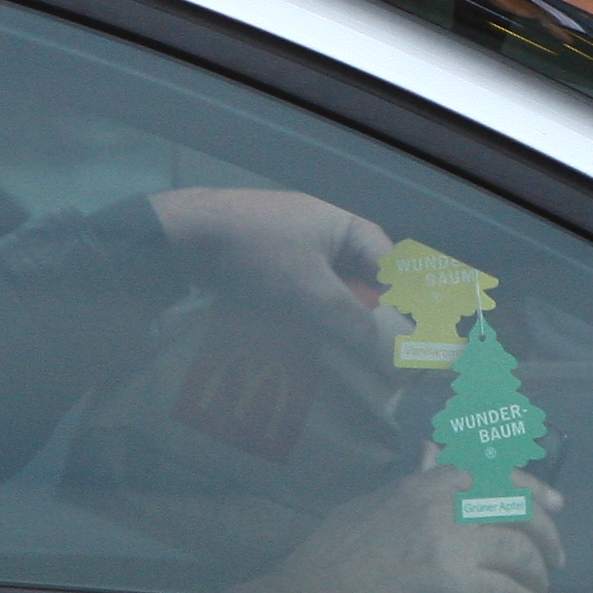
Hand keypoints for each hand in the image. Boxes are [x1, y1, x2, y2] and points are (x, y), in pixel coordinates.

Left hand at [149, 188, 391, 362]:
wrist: (182, 237)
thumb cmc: (258, 253)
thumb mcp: (313, 291)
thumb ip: (356, 324)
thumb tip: (396, 360)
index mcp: (346, 228)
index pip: (392, 268)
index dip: (405, 306)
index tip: (410, 344)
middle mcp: (325, 235)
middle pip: (362, 284)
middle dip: (369, 323)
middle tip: (376, 362)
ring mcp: (293, 250)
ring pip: (329, 295)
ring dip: (336, 327)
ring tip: (344, 364)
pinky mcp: (266, 268)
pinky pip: (299, 298)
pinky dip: (307, 322)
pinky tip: (306, 351)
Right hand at [240, 462, 566, 592]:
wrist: (317, 586)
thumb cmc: (339, 546)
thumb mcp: (378, 498)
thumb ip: (414, 477)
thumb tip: (432, 453)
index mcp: (426, 484)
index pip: (495, 474)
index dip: (533, 488)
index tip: (555, 503)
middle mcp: (443, 506)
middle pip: (515, 511)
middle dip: (544, 535)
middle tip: (554, 557)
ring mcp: (448, 542)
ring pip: (517, 550)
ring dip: (537, 572)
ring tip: (541, 587)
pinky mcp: (449, 581)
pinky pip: (505, 590)